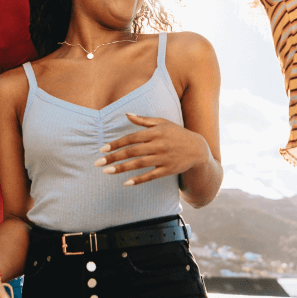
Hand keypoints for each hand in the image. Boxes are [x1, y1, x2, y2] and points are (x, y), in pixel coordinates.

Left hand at [93, 114, 211, 185]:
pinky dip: (139, 180)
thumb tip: (126, 114)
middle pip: (132, 151)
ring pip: (139, 164)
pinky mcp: (168, 170)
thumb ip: (143, 120)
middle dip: (114, 157)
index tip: (102, 149)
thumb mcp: (162, 123)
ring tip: (107, 172)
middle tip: (98, 163)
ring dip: (122, 168)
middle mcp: (158, 145)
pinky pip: (151, 176)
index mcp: (155, 132)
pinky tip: (126, 183)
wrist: (197, 149)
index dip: (116, 144)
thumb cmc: (177, 134)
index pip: (131, 138)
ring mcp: (163, 158)